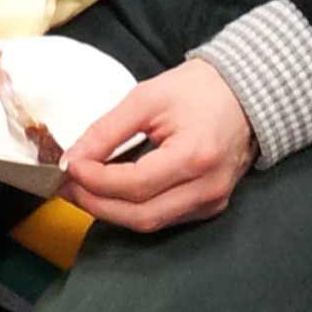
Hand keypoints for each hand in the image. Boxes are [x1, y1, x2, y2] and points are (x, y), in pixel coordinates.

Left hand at [57, 59, 255, 232]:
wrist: (243, 93)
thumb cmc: (197, 89)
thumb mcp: (146, 98)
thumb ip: (107, 130)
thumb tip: (72, 159)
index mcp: (196, 155)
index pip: (136, 184)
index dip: (96, 181)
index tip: (69, 166)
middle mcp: (207, 188)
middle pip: (141, 215)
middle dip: (97, 203)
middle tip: (68, 185)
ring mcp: (211, 202)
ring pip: (150, 222)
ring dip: (111, 210)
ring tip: (84, 189)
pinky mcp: (210, 206)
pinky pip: (164, 218)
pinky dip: (133, 209)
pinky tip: (112, 193)